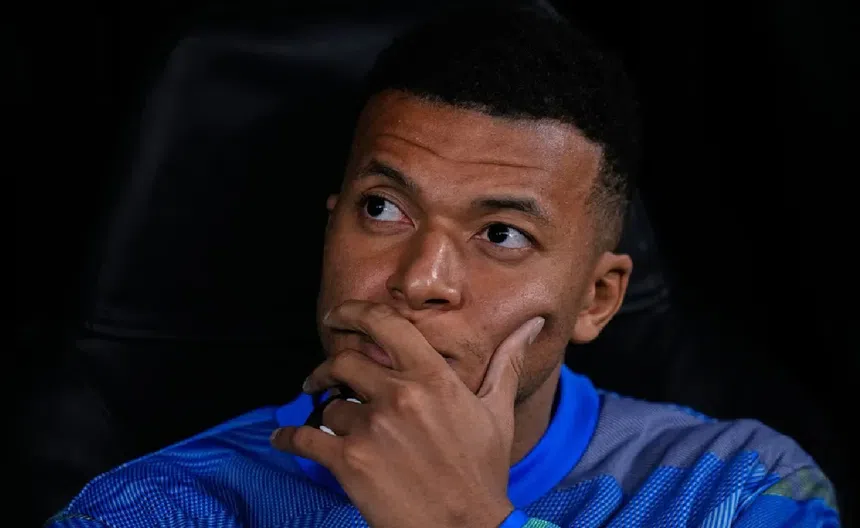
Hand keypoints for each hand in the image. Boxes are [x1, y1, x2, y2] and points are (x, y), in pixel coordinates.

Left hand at [270, 301, 543, 527]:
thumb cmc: (483, 471)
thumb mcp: (496, 412)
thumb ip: (506, 361)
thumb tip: (532, 324)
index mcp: (433, 378)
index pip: (386, 326)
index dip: (354, 312)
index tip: (337, 315)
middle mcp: (400, 396)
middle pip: (344, 362)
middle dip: (327, 368)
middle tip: (320, 376)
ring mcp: (372, 429)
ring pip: (330, 406)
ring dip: (328, 415)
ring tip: (334, 428)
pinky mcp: (349, 463)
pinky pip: (304, 439)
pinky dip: (288, 437)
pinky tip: (283, 438)